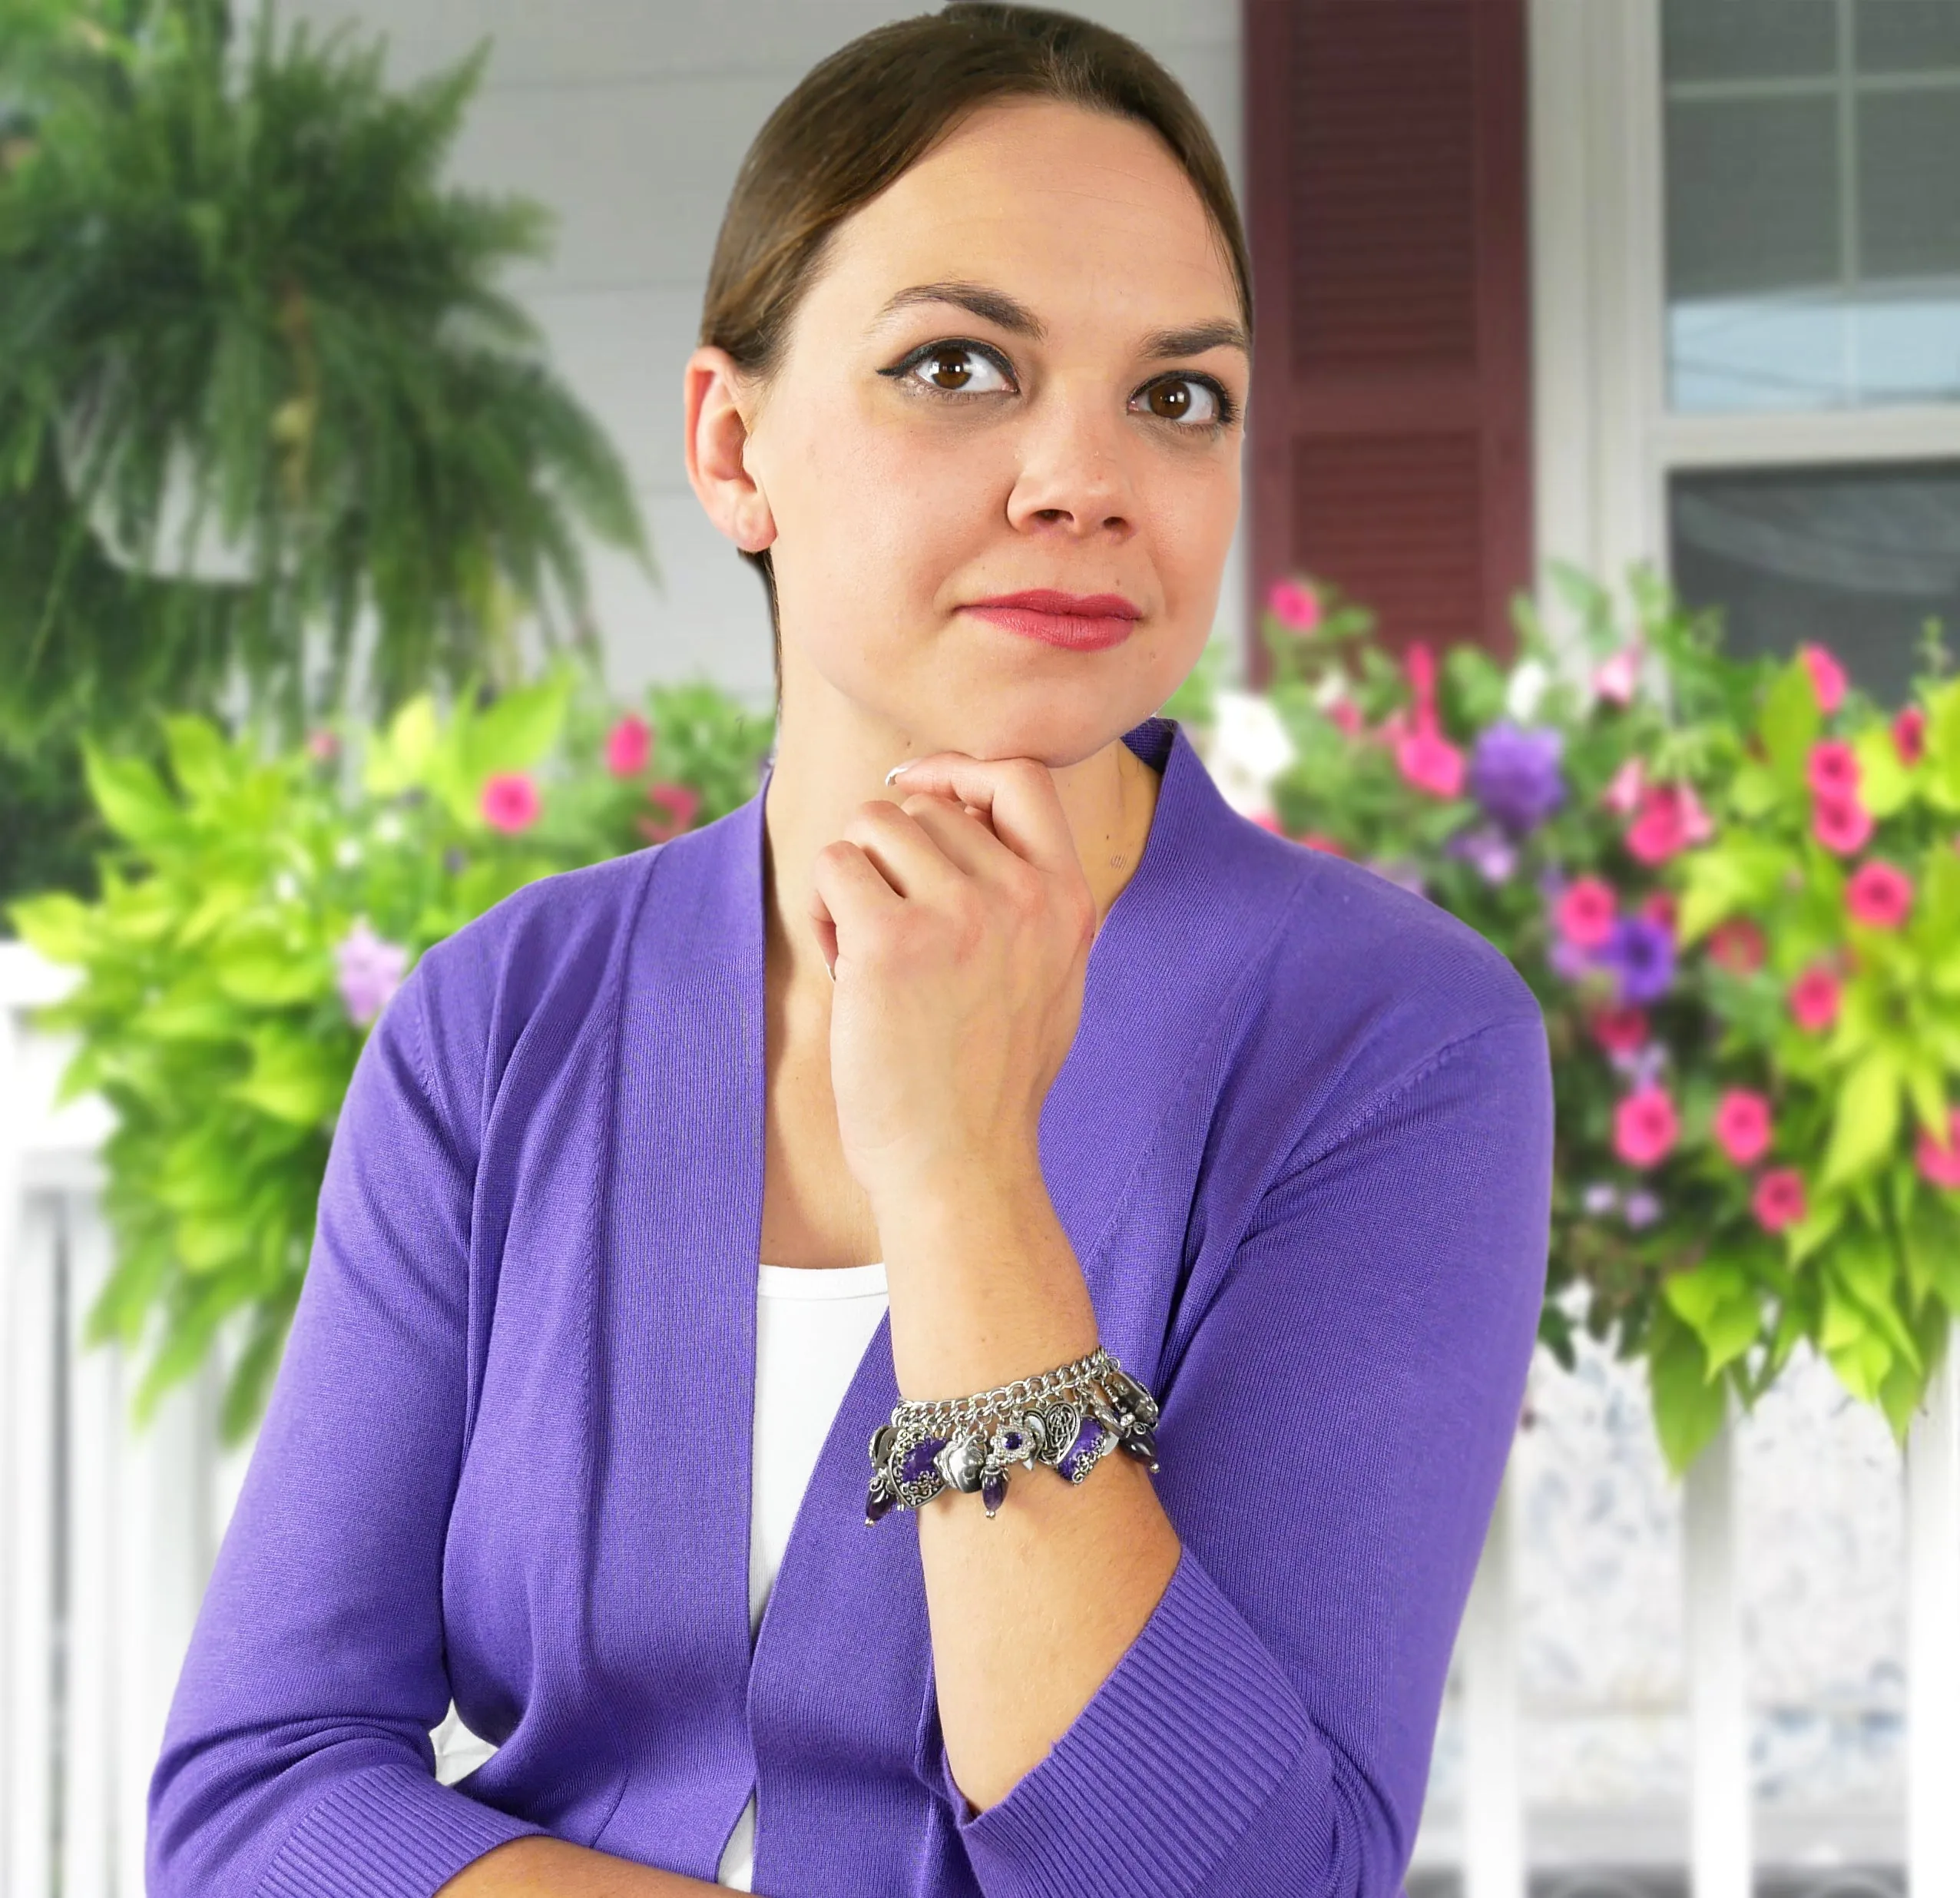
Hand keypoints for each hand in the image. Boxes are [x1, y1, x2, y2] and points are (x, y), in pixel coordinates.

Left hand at [808, 754, 1096, 1210]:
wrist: (960, 1165)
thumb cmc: (989, 1081)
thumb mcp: (1049, 977)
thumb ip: (1027, 898)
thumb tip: (966, 812)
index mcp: (1067, 900)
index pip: (1020, 776)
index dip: (959, 769)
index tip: (918, 789)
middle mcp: (1021, 895)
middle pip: (925, 806)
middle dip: (889, 859)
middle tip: (891, 935)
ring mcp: (960, 913)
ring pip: (872, 825)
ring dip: (852, 878)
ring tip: (866, 950)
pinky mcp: (893, 940)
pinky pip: (834, 867)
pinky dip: (824, 910)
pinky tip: (845, 966)